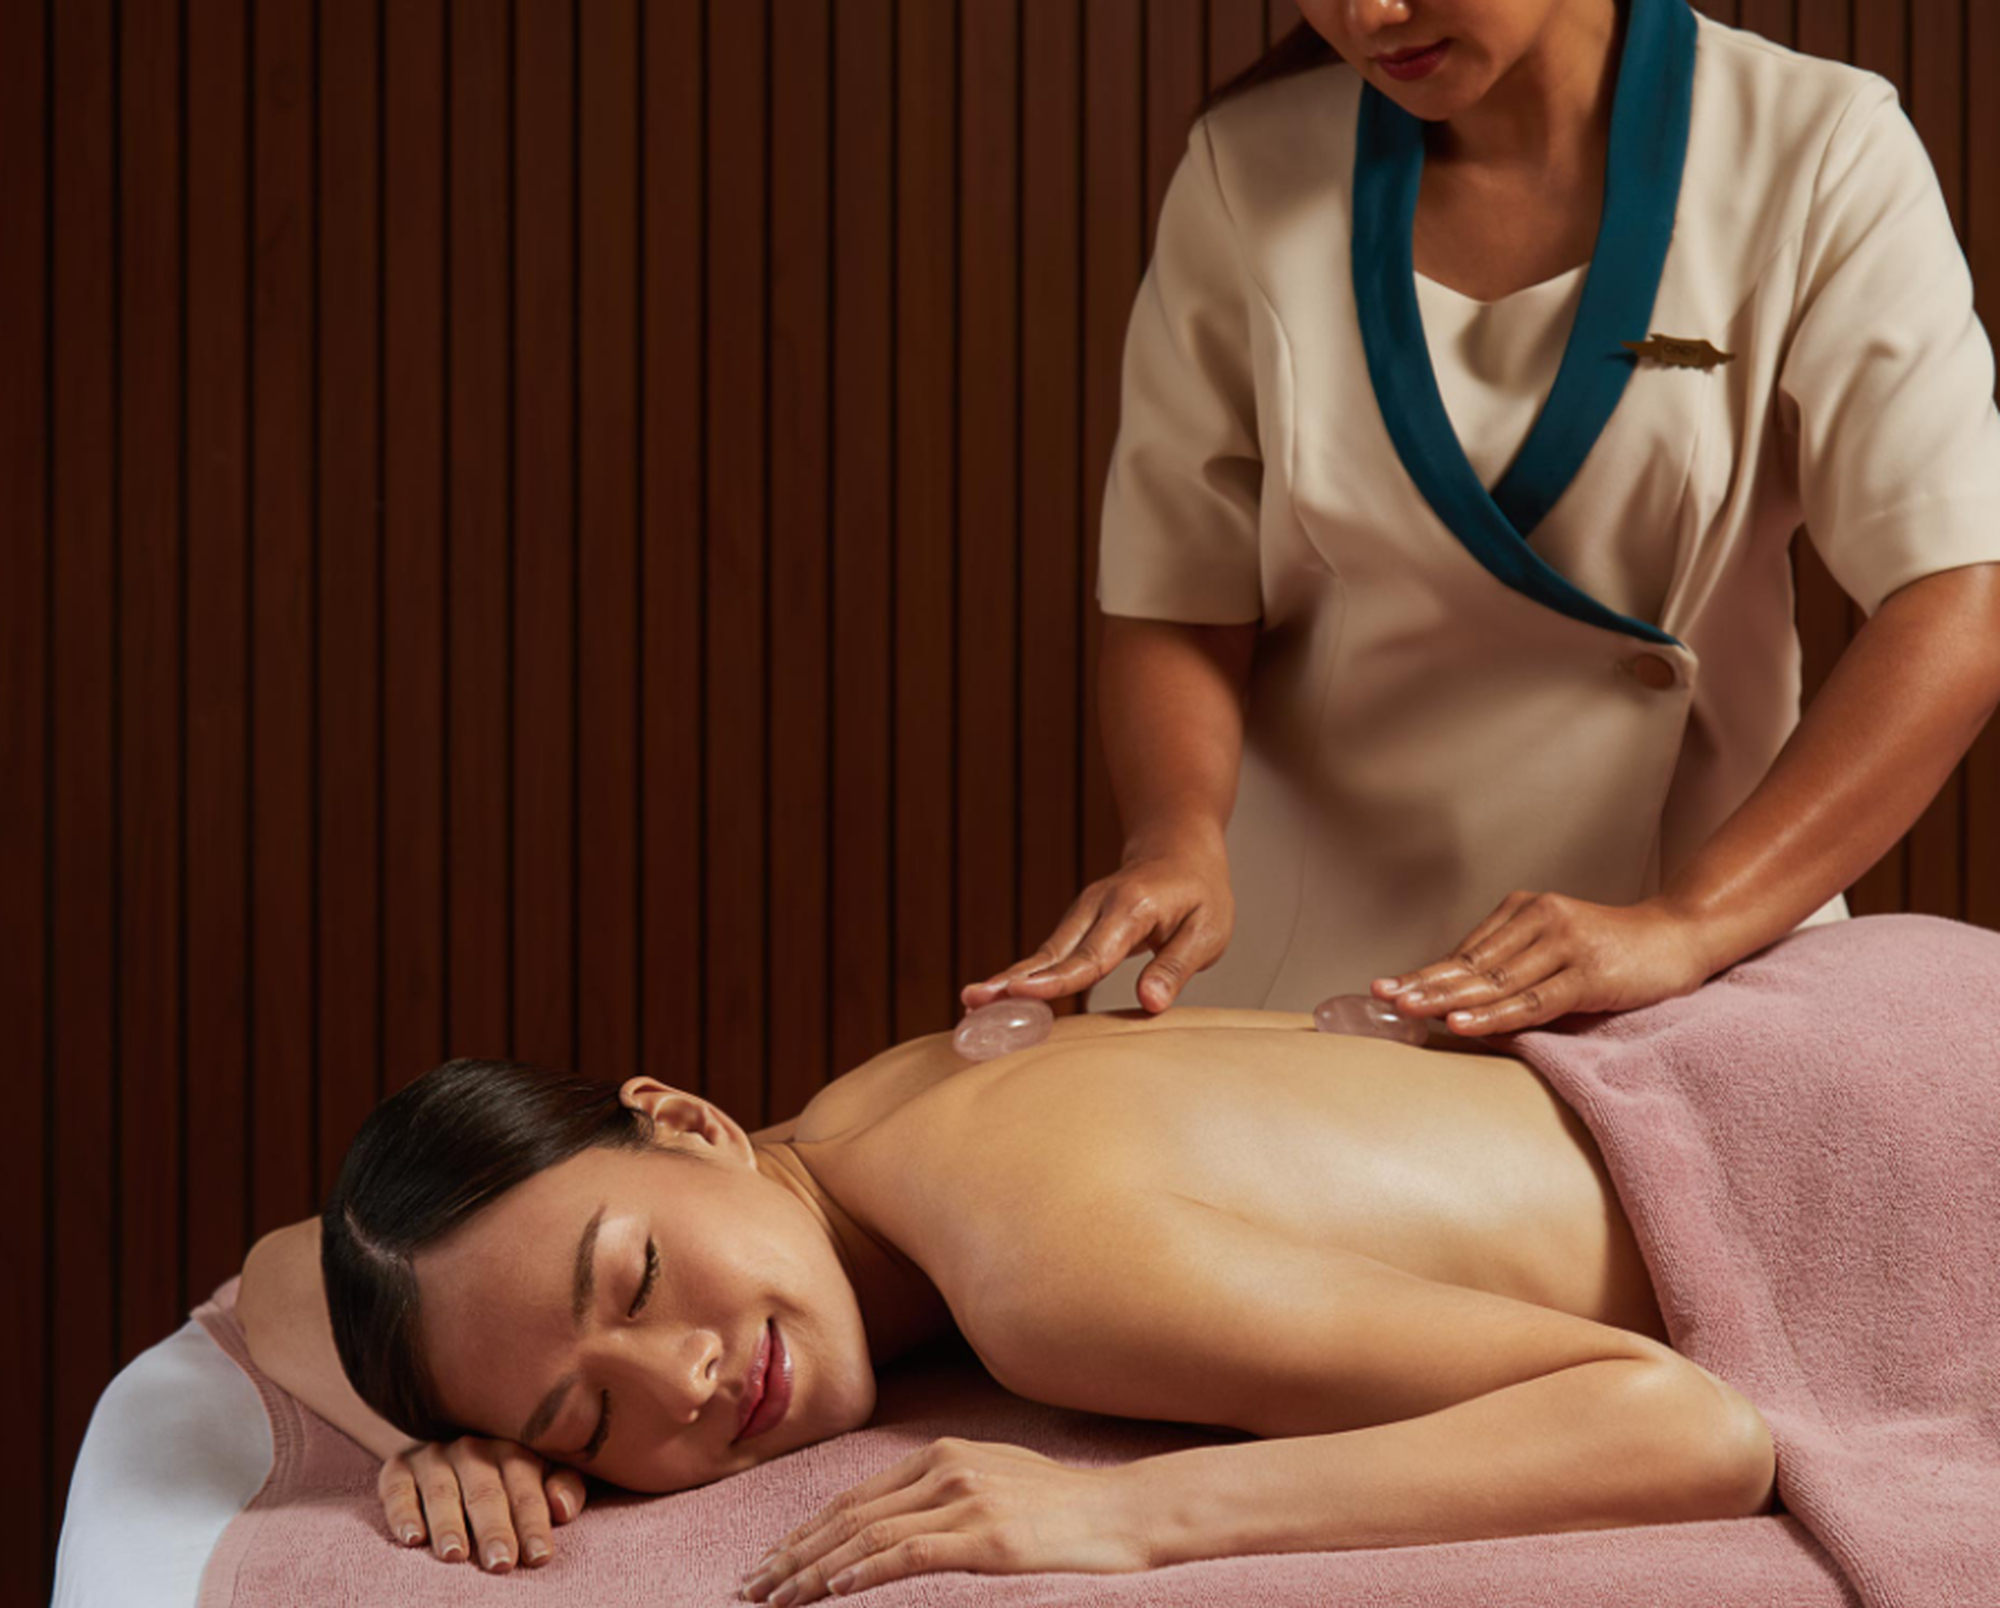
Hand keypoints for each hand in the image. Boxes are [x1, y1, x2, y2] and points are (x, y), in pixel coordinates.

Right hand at [377, 1434, 587, 1571]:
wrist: (453, 1447)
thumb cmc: (510, 1475)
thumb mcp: (545, 1474)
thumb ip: (564, 1487)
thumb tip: (563, 1508)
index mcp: (513, 1447)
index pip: (526, 1486)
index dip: (533, 1522)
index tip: (539, 1556)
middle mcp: (473, 1448)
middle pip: (485, 1491)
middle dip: (494, 1528)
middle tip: (500, 1562)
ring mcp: (433, 1455)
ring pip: (442, 1490)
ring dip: (449, 1523)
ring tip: (456, 1555)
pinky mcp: (399, 1467)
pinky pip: (398, 1489)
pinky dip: (403, 1513)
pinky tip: (412, 1538)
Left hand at [738, 1437, 1150, 1603]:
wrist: (1127, 1512)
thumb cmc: (1064, 1507)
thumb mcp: (994, 1483)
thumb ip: (943, 1494)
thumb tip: (893, 1528)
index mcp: (941, 1454)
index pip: (852, 1497)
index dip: (805, 1531)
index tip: (770, 1562)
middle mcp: (945, 1467)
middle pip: (848, 1516)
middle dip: (794, 1555)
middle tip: (752, 1588)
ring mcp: (966, 1500)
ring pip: (868, 1537)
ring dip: (814, 1572)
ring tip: (778, 1600)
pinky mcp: (987, 1537)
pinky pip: (910, 1553)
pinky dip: (866, 1572)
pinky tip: (835, 1592)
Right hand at [960, 835, 1232, 1012]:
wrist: (1178, 847)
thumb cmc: (1200, 892)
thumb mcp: (1207, 931)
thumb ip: (1176, 967)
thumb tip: (1150, 1004)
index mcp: (1132, 908)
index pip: (1092, 954)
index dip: (1056, 979)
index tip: (1020, 992)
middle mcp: (1098, 905)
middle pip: (1053, 952)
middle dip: (1013, 979)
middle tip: (973, 1000)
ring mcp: (1083, 911)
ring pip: (1044, 952)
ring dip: (1009, 978)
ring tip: (972, 1002)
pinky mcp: (1077, 922)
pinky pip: (1050, 953)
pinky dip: (1024, 974)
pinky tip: (997, 995)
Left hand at [1373, 892, 1712, 1035]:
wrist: (1681, 938)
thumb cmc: (1614, 953)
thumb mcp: (1557, 951)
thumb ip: (1516, 966)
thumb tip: (1460, 1001)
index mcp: (1526, 910)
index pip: (1466, 951)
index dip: (1426, 972)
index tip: (1386, 987)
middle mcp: (1541, 919)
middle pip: (1472, 963)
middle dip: (1424, 983)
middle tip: (1382, 997)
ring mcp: (1565, 944)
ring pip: (1495, 981)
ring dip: (1447, 998)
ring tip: (1408, 1009)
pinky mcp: (1589, 973)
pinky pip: (1532, 1000)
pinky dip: (1493, 1014)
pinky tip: (1462, 1022)